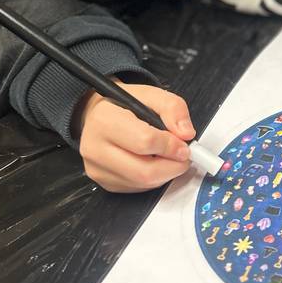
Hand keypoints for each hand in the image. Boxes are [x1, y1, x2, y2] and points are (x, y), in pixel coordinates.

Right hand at [77, 82, 195, 192]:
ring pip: (143, 183)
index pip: (144, 142)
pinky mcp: (104, 183)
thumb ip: (172, 108)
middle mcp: (95, 148)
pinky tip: (154, 162)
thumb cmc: (122, 106)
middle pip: (144, 171)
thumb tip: (186, 133)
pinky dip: (154, 179)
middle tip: (183, 156)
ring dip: (166, 173)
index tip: (184, 145)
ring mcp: (98, 170)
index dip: (171, 146)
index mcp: (104, 121)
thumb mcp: (150, 94)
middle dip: (173, 166)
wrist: (97, 117)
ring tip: (169, 156)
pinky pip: (138, 188)